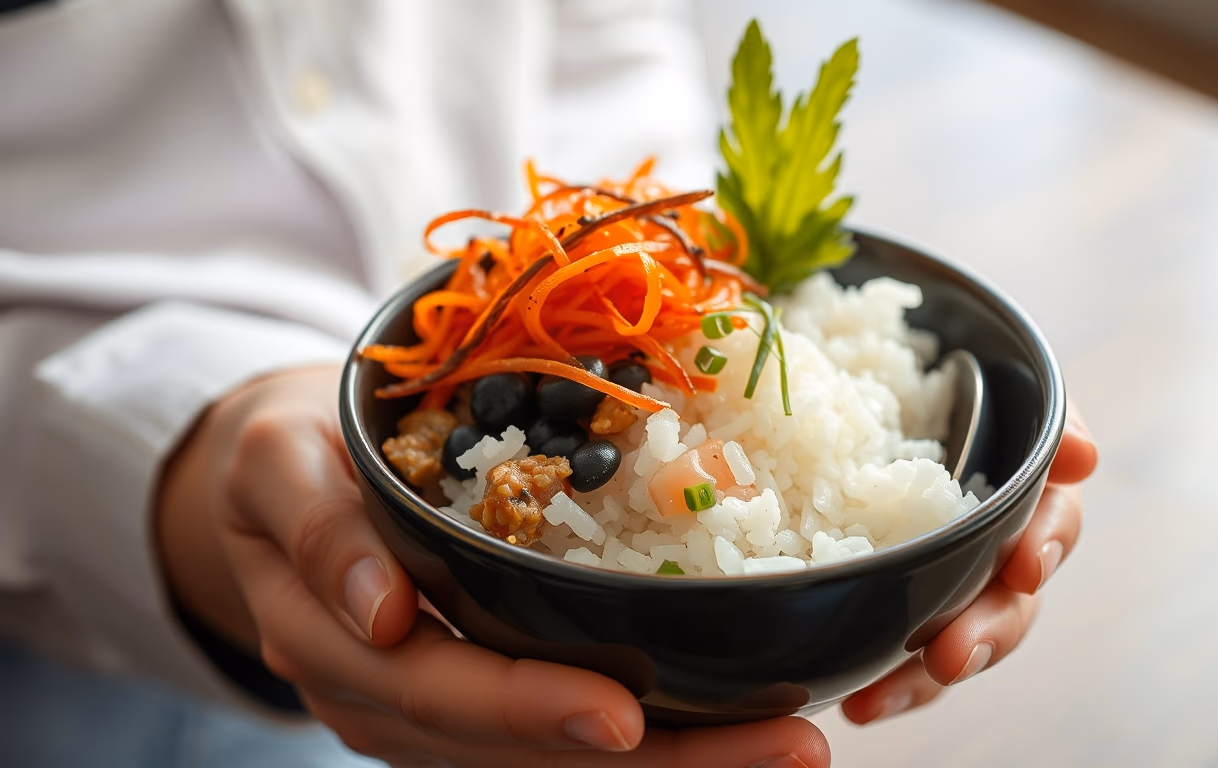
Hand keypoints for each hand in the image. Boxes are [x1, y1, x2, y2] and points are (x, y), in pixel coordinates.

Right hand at [156, 366, 829, 767]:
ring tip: (791, 745)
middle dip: (660, 761)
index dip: (532, 711)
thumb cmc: (285, 455)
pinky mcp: (482, 695)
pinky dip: (657, 737)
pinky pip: (565, 734)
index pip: (447, 694)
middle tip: (785, 745)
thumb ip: (316, 529)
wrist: (288, 473)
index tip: (624, 719)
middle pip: (527, 751)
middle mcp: (394, 702)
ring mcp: (441, 711)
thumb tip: (382, 616)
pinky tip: (739, 724)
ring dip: (681, 762)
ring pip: (560, 762)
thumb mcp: (274, 462)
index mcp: (337, 648)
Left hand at [840, 404, 1097, 723]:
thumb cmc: (969, 377)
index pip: (1053, 528)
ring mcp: (954, 578)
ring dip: (921, 679)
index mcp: (1032, 496)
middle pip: (1008, 605)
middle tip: (950, 658)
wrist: (896, 375)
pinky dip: (883, 677)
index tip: (1024, 568)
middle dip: (983, 635)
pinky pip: (901, 649)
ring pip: (954, 639)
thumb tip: (1083, 459)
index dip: (1042, 548)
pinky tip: (852, 701)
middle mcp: (1000, 547)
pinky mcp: (902, 596)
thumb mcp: (1015, 381)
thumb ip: (1052, 417)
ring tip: (876, 700)